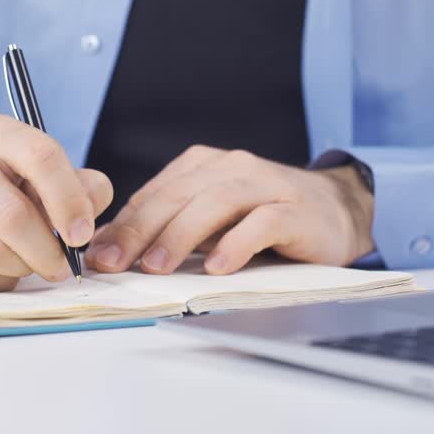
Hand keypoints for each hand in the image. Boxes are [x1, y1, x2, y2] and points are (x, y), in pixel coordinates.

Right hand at [0, 113, 112, 291]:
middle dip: (47, 250)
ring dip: (21, 269)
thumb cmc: (3, 190)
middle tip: (59, 266)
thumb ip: (80, 188)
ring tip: (25, 264)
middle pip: (12, 215)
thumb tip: (85, 218)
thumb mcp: (43, 178)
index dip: (68, 200)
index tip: (82, 235)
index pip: (40, 155)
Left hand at [86, 146, 373, 275]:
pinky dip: (237, 243)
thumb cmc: (264, 219)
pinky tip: (217, 266)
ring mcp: (265, 185)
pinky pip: (262, 222)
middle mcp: (232, 167)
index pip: (155, 194)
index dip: (123, 224)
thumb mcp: (212, 221)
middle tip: (115, 262)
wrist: (337, 209)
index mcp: (204, 166)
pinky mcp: (295, 209)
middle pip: (178, 195)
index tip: (96, 254)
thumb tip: (114, 250)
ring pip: (216, 203)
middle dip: (140, 230)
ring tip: (156, 267)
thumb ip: (170, 228)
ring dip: (181, 235)